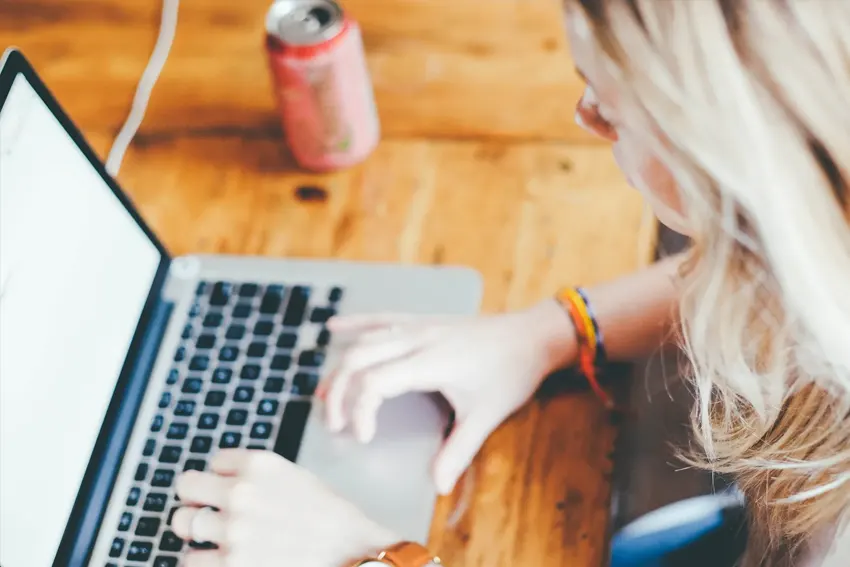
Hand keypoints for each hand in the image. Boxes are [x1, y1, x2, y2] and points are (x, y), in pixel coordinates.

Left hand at [171, 449, 396, 566]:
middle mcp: (240, 493)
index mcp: (257, 464)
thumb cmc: (327, 515)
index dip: (223, 476)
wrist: (349, 550)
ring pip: (182, 523)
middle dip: (198, 499)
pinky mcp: (230, 564)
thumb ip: (254, 475)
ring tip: (217, 536)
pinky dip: (203, 559)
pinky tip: (224, 557)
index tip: (234, 487)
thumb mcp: (291, 476)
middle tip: (211, 510)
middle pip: (185, 487)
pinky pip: (190, 559)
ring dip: (198, 530)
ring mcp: (232, 530)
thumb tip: (220, 481)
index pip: (213, 461)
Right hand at [319, 299, 576, 494]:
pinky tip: (334, 328)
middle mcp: (418, 339)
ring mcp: (419, 326)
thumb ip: (459, 451)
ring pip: (366, 340)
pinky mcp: (424, 320)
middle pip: (359, 359)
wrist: (533, 335)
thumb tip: (438, 486)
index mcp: (430, 361)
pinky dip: (356, 324)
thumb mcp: (486, 415)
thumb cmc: (511, 373)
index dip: (360, 411)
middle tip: (335, 426)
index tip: (364, 439)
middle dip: (339, 392)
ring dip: (341, 367)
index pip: (375, 382)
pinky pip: (382, 318)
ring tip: (324, 395)